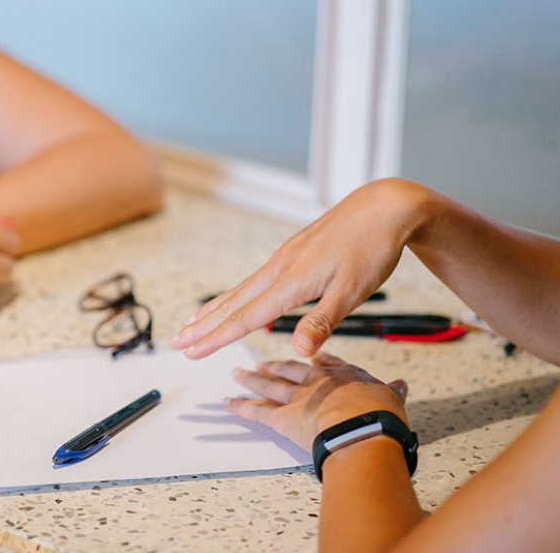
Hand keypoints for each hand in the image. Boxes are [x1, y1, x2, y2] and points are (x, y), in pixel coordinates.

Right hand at [171, 178, 434, 358]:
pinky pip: (254, 280)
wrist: (384, 207)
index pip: (245, 317)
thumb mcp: (353, 291)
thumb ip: (321, 322)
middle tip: (175, 341)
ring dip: (214, 309)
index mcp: (291, 281)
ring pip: (241, 290)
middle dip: (203, 325)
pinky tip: (235, 299)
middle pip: (233, 303)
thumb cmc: (372, 249)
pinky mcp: (292, 253)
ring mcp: (284, 259)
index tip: (190, 352)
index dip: (216, 337)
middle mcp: (279, 268)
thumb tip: (297, 353)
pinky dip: (235, 294)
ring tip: (191, 323)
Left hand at [226, 353, 408, 450]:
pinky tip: (227, 403)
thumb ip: (392, 392)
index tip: (309, 355)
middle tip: (262, 363)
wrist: (362, 430)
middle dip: (276, 366)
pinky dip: (240, 407)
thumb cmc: (380, 417)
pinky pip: (256, 411)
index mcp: (344, 375)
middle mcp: (316, 382)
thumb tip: (401, 386)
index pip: (327, 363)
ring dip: (252, 380)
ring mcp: (297, 398)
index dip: (316, 360)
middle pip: (291, 370)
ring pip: (269, 385)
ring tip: (238, 374)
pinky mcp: (282, 418)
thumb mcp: (392, 399)